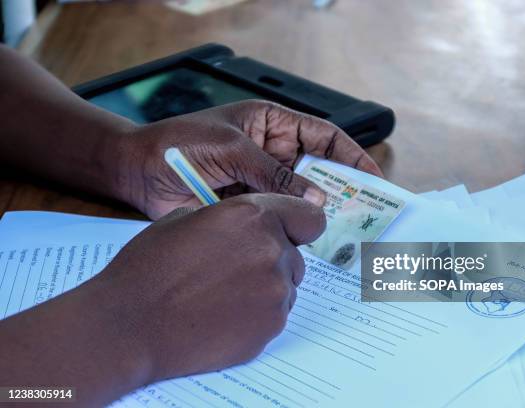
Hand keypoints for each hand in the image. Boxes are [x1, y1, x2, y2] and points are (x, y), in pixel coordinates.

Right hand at [94, 193, 324, 380]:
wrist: (130, 324)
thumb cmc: (148, 267)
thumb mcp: (183, 219)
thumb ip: (227, 218)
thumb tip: (243, 227)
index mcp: (252, 216)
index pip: (309, 216)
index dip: (299, 225)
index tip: (291, 234)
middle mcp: (272, 250)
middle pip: (294, 255)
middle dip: (273, 260)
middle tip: (236, 271)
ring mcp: (275, 292)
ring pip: (286, 286)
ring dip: (265, 288)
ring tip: (223, 296)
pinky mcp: (271, 327)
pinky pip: (275, 315)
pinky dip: (256, 316)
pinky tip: (222, 317)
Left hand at [118, 100, 382, 218]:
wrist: (137, 170)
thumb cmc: (179, 144)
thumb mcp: (232, 149)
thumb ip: (274, 175)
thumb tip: (317, 198)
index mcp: (272, 125)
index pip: (324, 137)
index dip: (352, 155)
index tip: (374, 178)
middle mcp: (272, 153)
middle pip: (318, 170)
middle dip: (341, 189)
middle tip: (365, 215)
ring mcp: (260, 182)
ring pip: (299, 198)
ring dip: (317, 213)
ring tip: (343, 234)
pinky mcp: (247, 206)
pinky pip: (276, 217)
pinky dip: (290, 229)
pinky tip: (305, 244)